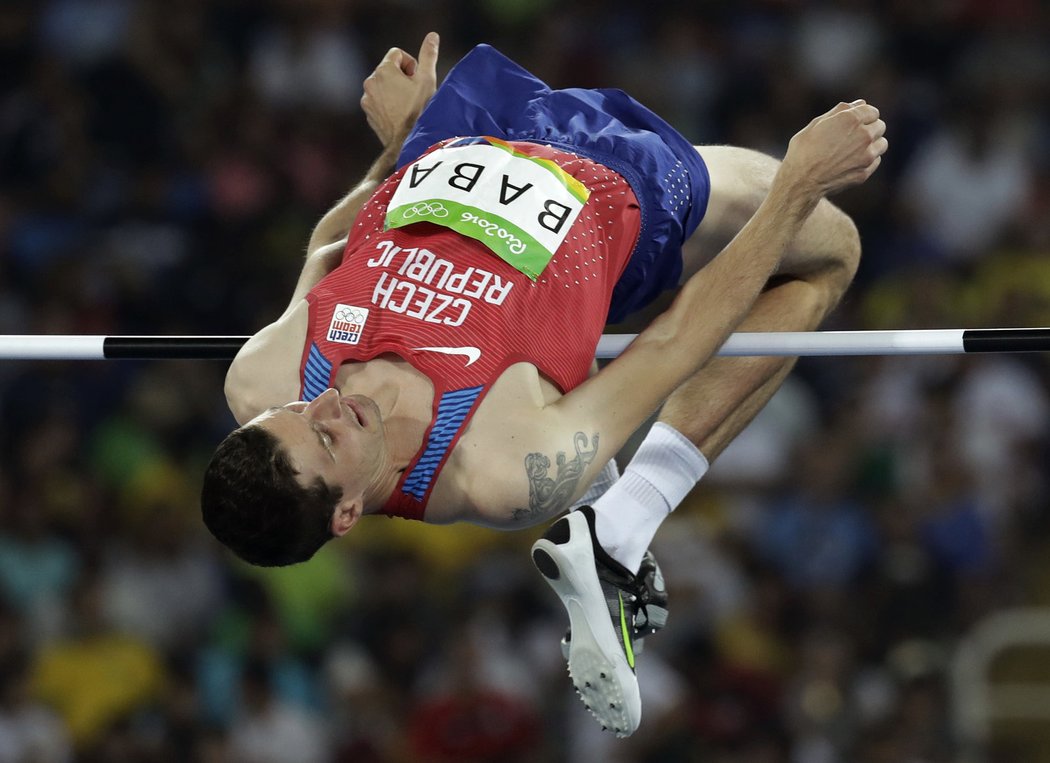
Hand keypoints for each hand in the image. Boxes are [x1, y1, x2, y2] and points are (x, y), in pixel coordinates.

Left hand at [360, 32, 439, 148]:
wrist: (408, 141)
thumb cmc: (420, 110)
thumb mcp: (427, 80)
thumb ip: (428, 55)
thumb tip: (432, 36)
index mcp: (383, 70)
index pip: (397, 54)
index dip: (411, 65)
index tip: (417, 80)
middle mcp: (370, 82)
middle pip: (389, 70)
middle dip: (402, 78)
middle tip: (414, 94)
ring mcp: (367, 99)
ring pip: (383, 86)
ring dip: (395, 91)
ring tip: (408, 106)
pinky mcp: (368, 114)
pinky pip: (378, 101)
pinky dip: (388, 104)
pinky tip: (400, 115)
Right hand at [779, 100, 887, 198]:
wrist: (801, 181)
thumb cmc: (803, 151)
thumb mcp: (815, 124)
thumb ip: (839, 112)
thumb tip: (859, 104)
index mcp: (851, 119)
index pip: (872, 111)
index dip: (864, 116)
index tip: (856, 123)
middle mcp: (863, 135)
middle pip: (880, 126)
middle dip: (870, 129)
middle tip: (854, 137)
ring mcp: (866, 155)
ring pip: (882, 144)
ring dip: (872, 144)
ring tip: (855, 150)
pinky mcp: (865, 171)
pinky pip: (876, 161)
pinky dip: (868, 160)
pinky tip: (852, 162)